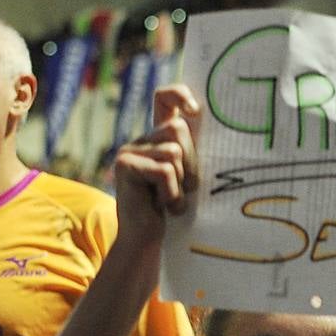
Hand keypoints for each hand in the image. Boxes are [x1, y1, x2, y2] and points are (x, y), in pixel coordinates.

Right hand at [113, 85, 201, 249]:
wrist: (147, 241)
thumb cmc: (174, 211)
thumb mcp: (188, 176)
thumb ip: (193, 152)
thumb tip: (209, 127)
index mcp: (157, 138)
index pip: (164, 98)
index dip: (179, 94)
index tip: (196, 111)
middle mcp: (142, 139)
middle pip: (178, 128)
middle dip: (191, 161)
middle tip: (184, 188)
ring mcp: (130, 150)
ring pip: (174, 151)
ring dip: (181, 182)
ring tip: (171, 200)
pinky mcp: (125, 165)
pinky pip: (164, 170)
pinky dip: (171, 192)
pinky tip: (163, 206)